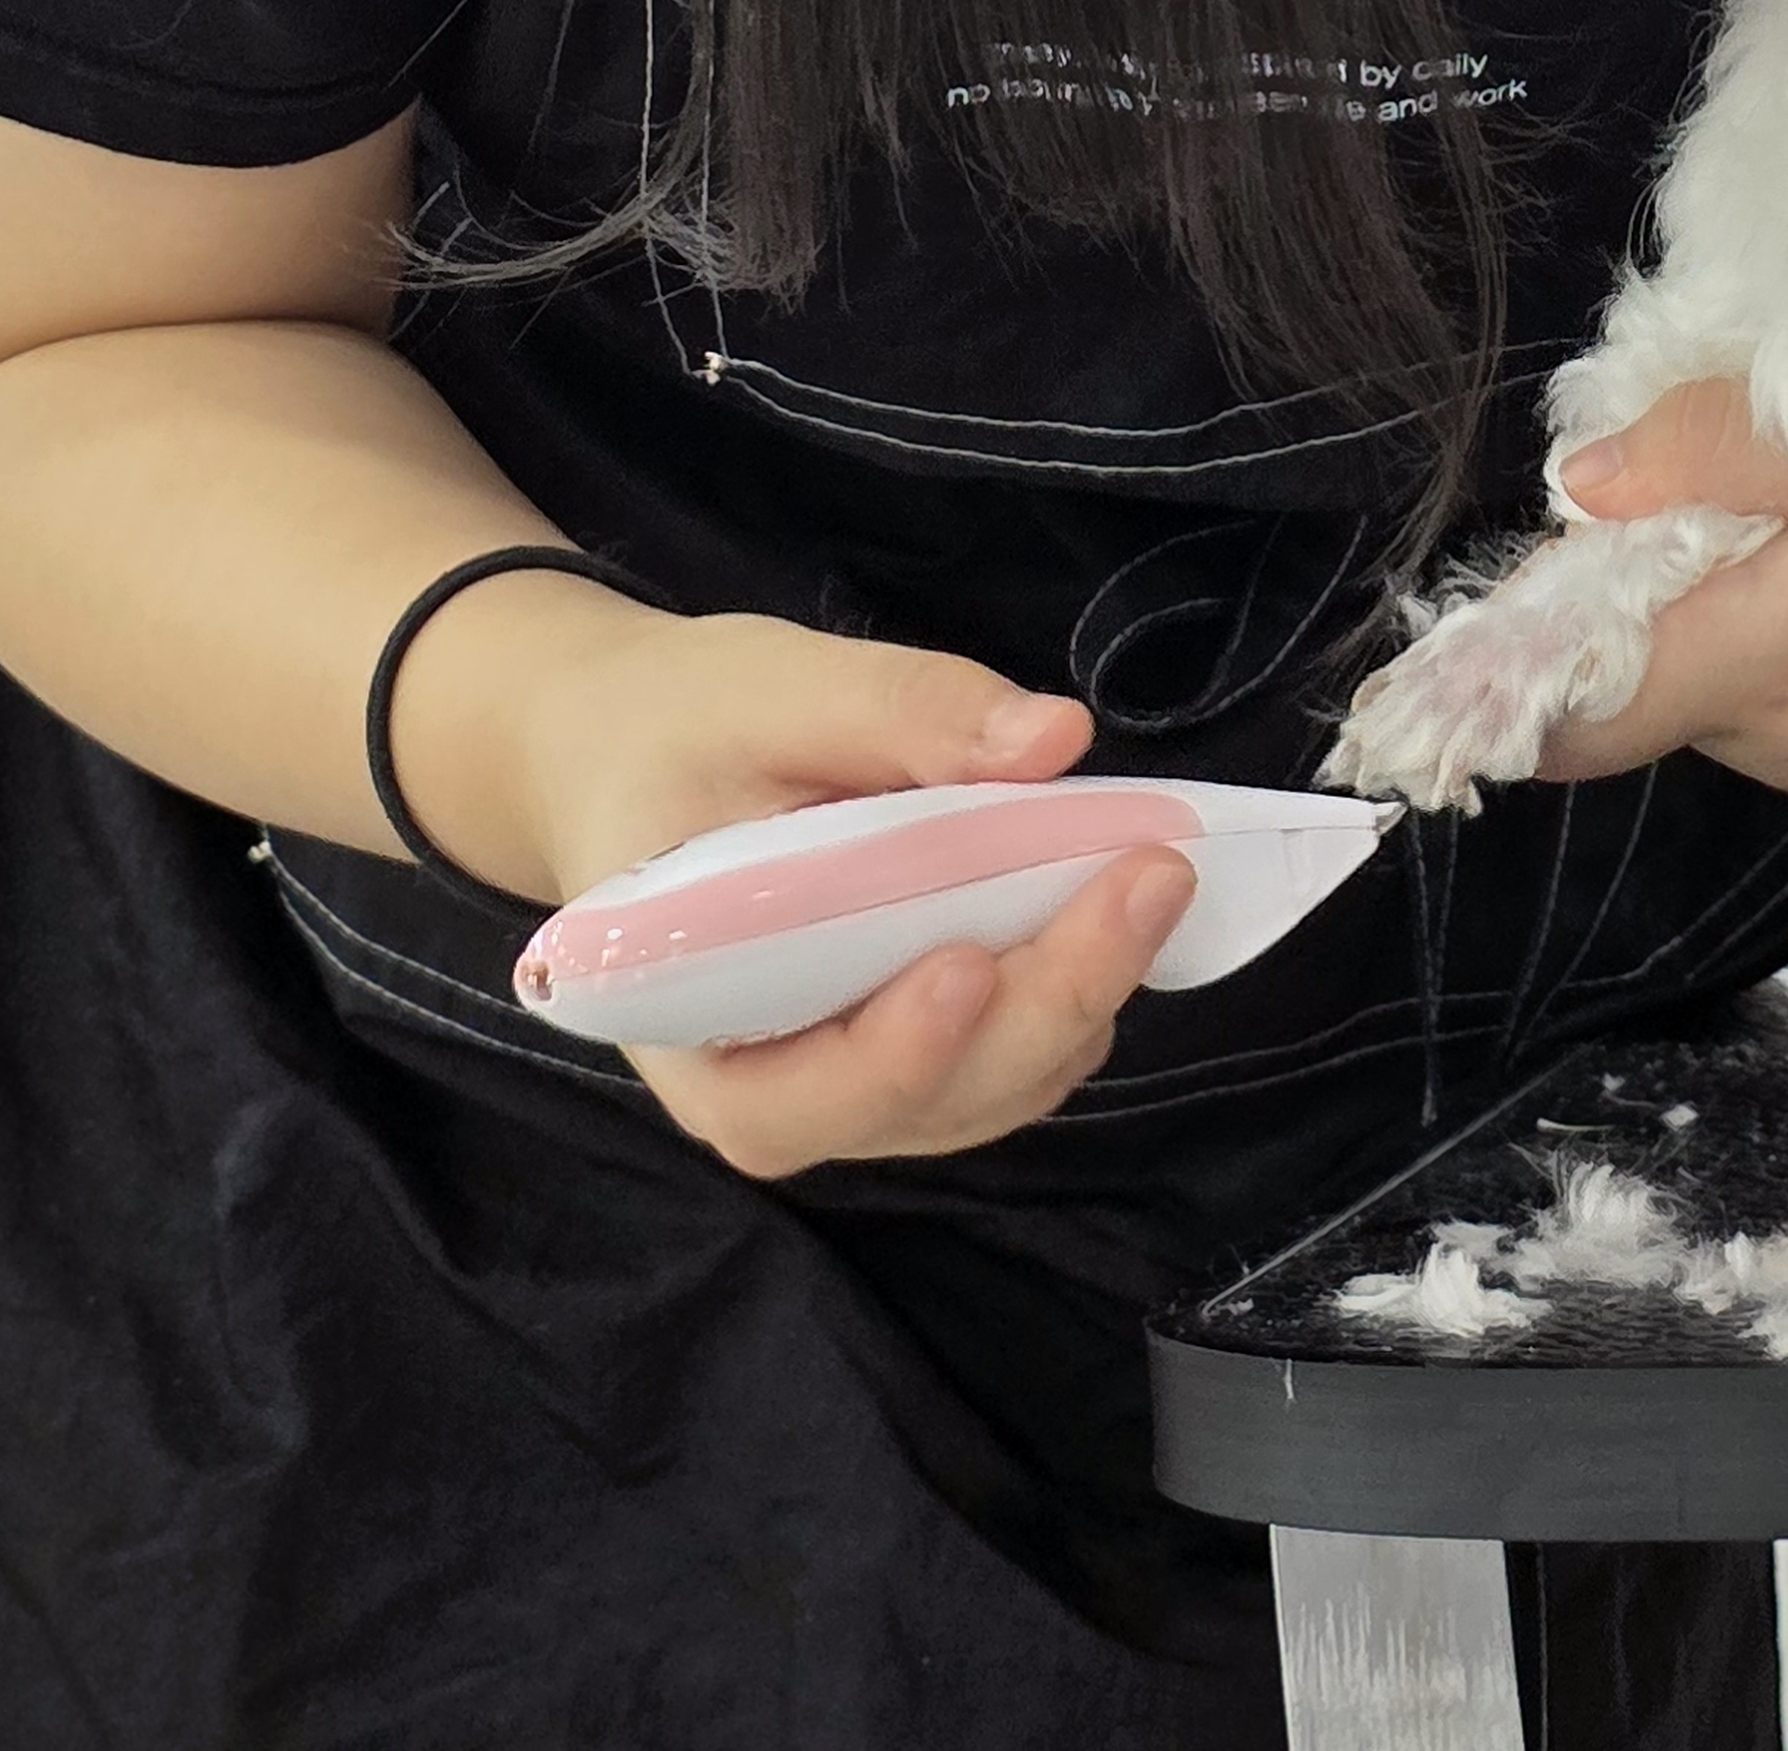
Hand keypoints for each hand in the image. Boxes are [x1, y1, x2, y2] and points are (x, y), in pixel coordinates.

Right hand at [400, 581, 1192, 1176]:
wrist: (637, 753)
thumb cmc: (679, 727)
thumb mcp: (768, 689)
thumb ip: (903, 708)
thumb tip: (1054, 736)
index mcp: (685, 1025)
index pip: (787, 1097)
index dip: (892, 1055)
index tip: (969, 962)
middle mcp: (770, 1091)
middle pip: (929, 1098)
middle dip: (1049, 994)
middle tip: (1150, 873)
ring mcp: (852, 1084)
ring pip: (990, 1087)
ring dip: (1079, 994)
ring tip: (1148, 873)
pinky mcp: (916, 1054)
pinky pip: (1010, 1055)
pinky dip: (1070, 987)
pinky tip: (1111, 896)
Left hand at [1534, 382, 1787, 804]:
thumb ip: (1713, 453)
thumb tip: (1585, 479)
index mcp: (1762, 667)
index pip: (1568, 716)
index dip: (1502, 670)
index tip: (1475, 626)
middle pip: (1650, 669)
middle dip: (1661, 570)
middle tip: (1741, 462)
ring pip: (1732, 675)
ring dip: (1747, 595)